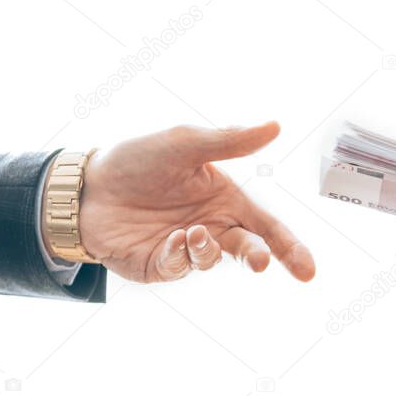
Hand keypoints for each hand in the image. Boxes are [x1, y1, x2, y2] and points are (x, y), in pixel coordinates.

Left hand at [62, 121, 315, 282]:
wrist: (87, 186)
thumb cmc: (138, 161)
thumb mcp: (184, 144)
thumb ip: (229, 141)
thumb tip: (274, 126)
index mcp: (226, 200)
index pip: (267, 227)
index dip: (289, 249)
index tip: (307, 270)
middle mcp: (213, 227)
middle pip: (249, 250)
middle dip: (258, 258)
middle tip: (260, 262)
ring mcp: (187, 249)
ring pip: (213, 259)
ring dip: (208, 248)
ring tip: (192, 232)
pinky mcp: (162, 265)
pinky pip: (180, 266)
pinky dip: (181, 254)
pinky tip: (172, 237)